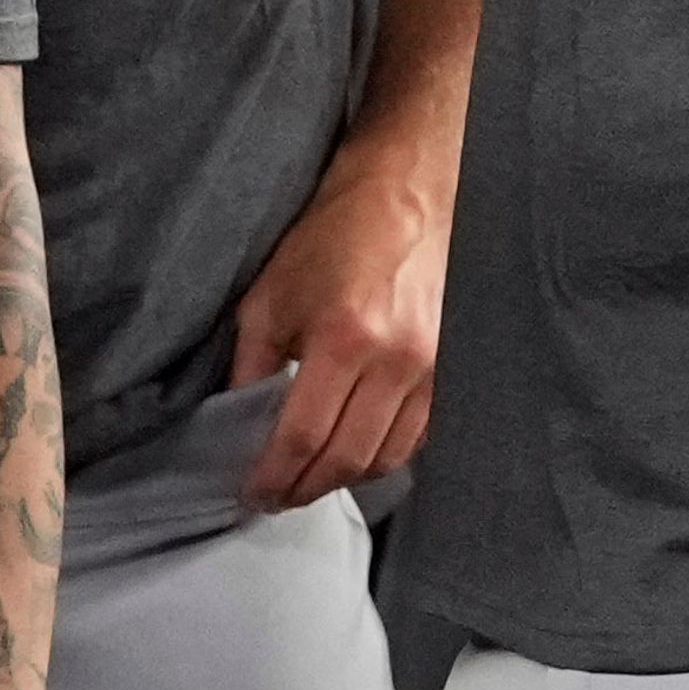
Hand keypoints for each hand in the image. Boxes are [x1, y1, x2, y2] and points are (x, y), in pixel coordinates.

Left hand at [228, 152, 447, 508]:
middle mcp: (395, 360)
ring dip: (345, 478)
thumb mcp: (271, 295)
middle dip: (306, 489)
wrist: (407, 192)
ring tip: (311, 479)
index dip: (275, 478)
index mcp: (344, 338)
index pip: (304, 437)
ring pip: (387, 457)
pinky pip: (417, 436)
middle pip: (348, 459)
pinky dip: (383, 455)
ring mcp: (431, 366)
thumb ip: (252, 366)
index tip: (253, 496)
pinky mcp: (451, 366)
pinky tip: (355, 451)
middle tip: (277, 497)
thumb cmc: (333, 234)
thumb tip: (238, 423)